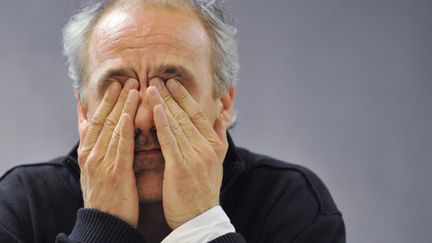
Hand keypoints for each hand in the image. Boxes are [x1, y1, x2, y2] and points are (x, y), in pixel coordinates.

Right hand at [77, 79, 139, 227]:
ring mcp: (102, 161)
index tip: (112, 85)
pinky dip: (127, 122)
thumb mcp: (93, 171)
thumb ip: (92, 147)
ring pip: (113, 125)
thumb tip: (89, 127)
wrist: (104, 223)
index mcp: (87, 153)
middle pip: (103, 118)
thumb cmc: (104, 198)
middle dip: (114, 97)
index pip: (94, 121)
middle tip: (125, 78)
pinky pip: (123, 141)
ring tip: (133, 85)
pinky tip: (134, 109)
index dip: (103, 101)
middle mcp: (92, 153)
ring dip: (123, 103)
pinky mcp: (116, 170)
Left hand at [147, 78, 228, 228]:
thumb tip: (223, 117)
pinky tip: (154, 110)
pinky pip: (170, 141)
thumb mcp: (217, 161)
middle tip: (155, 77)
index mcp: (213, 144)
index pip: (197, 114)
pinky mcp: (180, 168)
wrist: (201, 218)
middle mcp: (205, 147)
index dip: (184, 96)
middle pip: (185, 114)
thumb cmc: (203, 190)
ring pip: (176, 123)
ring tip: (149, 87)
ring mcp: (194, 156)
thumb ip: (219, 137)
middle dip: (169, 94)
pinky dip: (162, 124)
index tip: (172, 82)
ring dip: (162, 103)